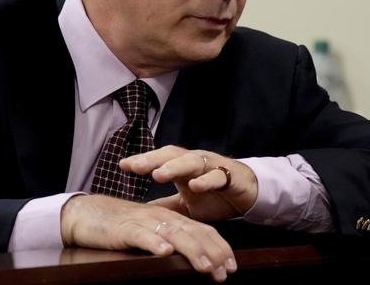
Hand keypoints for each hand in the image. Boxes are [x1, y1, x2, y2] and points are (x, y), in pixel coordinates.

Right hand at [60, 194, 236, 281]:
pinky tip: (164, 251)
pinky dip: (154, 243)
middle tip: (227, 271)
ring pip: (173, 234)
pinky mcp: (124, 228)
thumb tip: (191, 260)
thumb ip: (169, 240)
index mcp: (169, 218)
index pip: (201, 230)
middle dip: (213, 252)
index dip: (219, 247)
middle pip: (193, 232)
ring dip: (192, 250)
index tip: (233, 266)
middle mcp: (160, 218)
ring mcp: (143, 222)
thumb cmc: (120, 226)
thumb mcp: (150, 233)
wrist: (87, 214)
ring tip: (206, 266)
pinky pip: (141, 235)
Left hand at [120, 145, 257, 221]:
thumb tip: (138, 214)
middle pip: (170, 155)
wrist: (247, 193)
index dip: (141, 161)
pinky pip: (217, 176)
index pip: (158, 159)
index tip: (122, 165)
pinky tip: (194, 186)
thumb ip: (164, 207)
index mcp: (181, 167)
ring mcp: (212, 167)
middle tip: (134, 166)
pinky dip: (205, 180)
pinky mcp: (230, 176)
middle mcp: (194, 161)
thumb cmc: (213, 195)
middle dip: (152, 160)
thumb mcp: (185, 205)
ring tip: (158, 175)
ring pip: (191, 162)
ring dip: (174, 167)